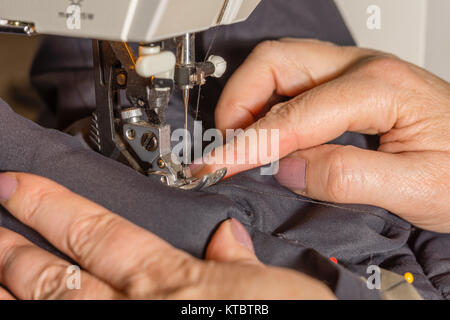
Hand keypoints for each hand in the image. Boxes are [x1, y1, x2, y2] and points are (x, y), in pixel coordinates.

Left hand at [0, 172, 333, 299]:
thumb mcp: (272, 289)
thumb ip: (242, 261)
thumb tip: (228, 235)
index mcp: (171, 282)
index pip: (96, 230)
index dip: (50, 204)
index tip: (17, 184)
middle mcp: (135, 312)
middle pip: (55, 273)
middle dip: (12, 246)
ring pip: (47, 308)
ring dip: (9, 285)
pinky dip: (35, 315)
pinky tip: (18, 305)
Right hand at [194, 39, 449, 232]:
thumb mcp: (417, 187)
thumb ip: (347, 177)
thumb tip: (286, 169)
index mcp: (380, 87)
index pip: (294, 116)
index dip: (249, 144)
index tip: (219, 166)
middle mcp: (362, 67)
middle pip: (275, 61)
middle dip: (238, 101)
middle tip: (226, 144)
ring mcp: (354, 71)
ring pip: (278, 65)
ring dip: (249, 99)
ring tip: (241, 139)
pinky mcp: (347, 84)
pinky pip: (292, 82)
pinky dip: (266, 104)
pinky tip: (267, 132)